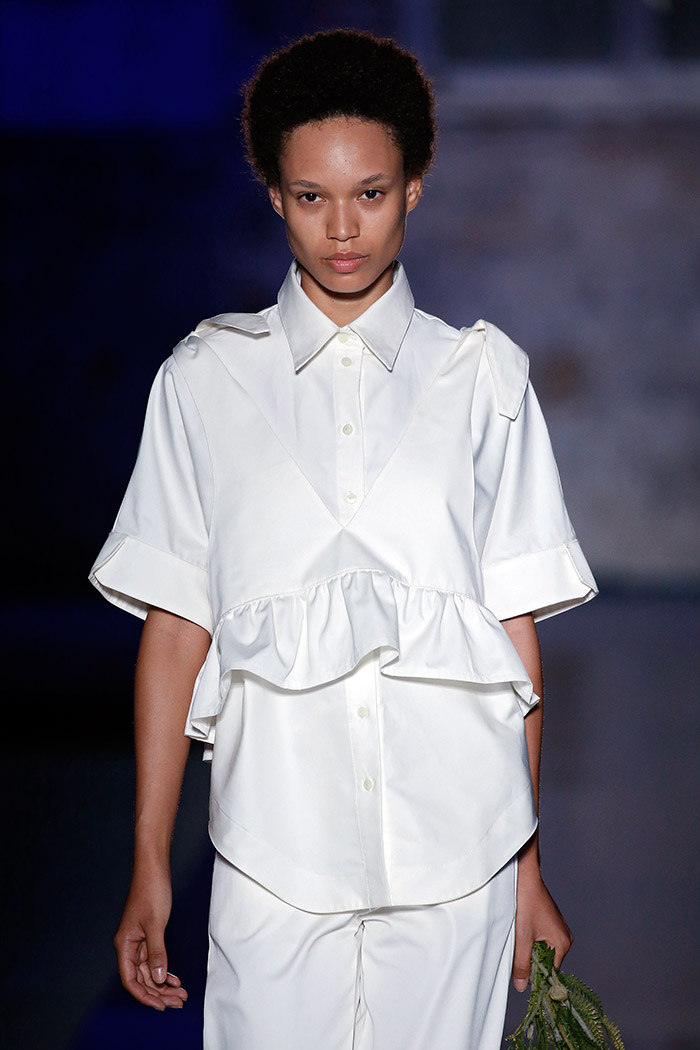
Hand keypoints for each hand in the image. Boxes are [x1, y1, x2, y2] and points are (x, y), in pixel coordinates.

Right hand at [113, 862, 187, 1009]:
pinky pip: (154, 959)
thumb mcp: (156, 923)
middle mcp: (129, 945)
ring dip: (164, 983)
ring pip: (150, 970)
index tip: (161, 1005)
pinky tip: (174, 978)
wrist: (154, 868)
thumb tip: (159, 978)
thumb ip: (157, 952)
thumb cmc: (151, 890)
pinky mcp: (148, 934)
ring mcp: (139, 940)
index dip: (144, 995)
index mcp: (124, 944)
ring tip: (180, 993)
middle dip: (159, 992)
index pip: (131, 980)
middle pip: (141, 978)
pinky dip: (164, 969)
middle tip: (178, 1001)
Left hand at [512, 863, 572, 992]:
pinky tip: (520, 929)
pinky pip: (540, 939)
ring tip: (518, 936)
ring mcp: (558, 928)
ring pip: (541, 950)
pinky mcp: (550, 922)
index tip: (521, 975)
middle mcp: (564, 937)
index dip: (536, 976)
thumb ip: (522, 963)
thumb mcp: (521, 936)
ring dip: (528, 948)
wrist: (525, 875)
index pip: (550, 972)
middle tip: (516, 949)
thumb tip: (522, 987)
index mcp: (562, 943)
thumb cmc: (525, 902)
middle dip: (530, 960)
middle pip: (546, 961)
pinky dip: (529, 939)